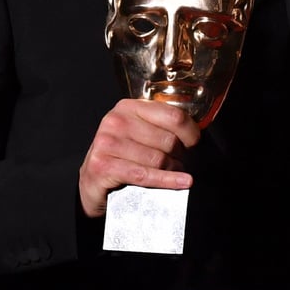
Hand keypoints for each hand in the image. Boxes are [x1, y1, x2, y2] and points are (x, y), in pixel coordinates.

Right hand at [77, 100, 200, 217]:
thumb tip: (197, 133)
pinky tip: (183, 182)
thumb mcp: (141, 135)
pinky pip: (145, 174)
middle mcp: (115, 121)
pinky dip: (167, 180)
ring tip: (173, 172)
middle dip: (181, 155)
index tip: (195, 144)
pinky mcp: (103, 166)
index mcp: (129, 107)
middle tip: (181, 163)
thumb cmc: (123, 157)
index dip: (191, 133)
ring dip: (173, 170)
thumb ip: (163, 128)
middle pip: (168, 140)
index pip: (173, 116)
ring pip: (158, 159)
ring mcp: (106, 142)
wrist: (92, 182)